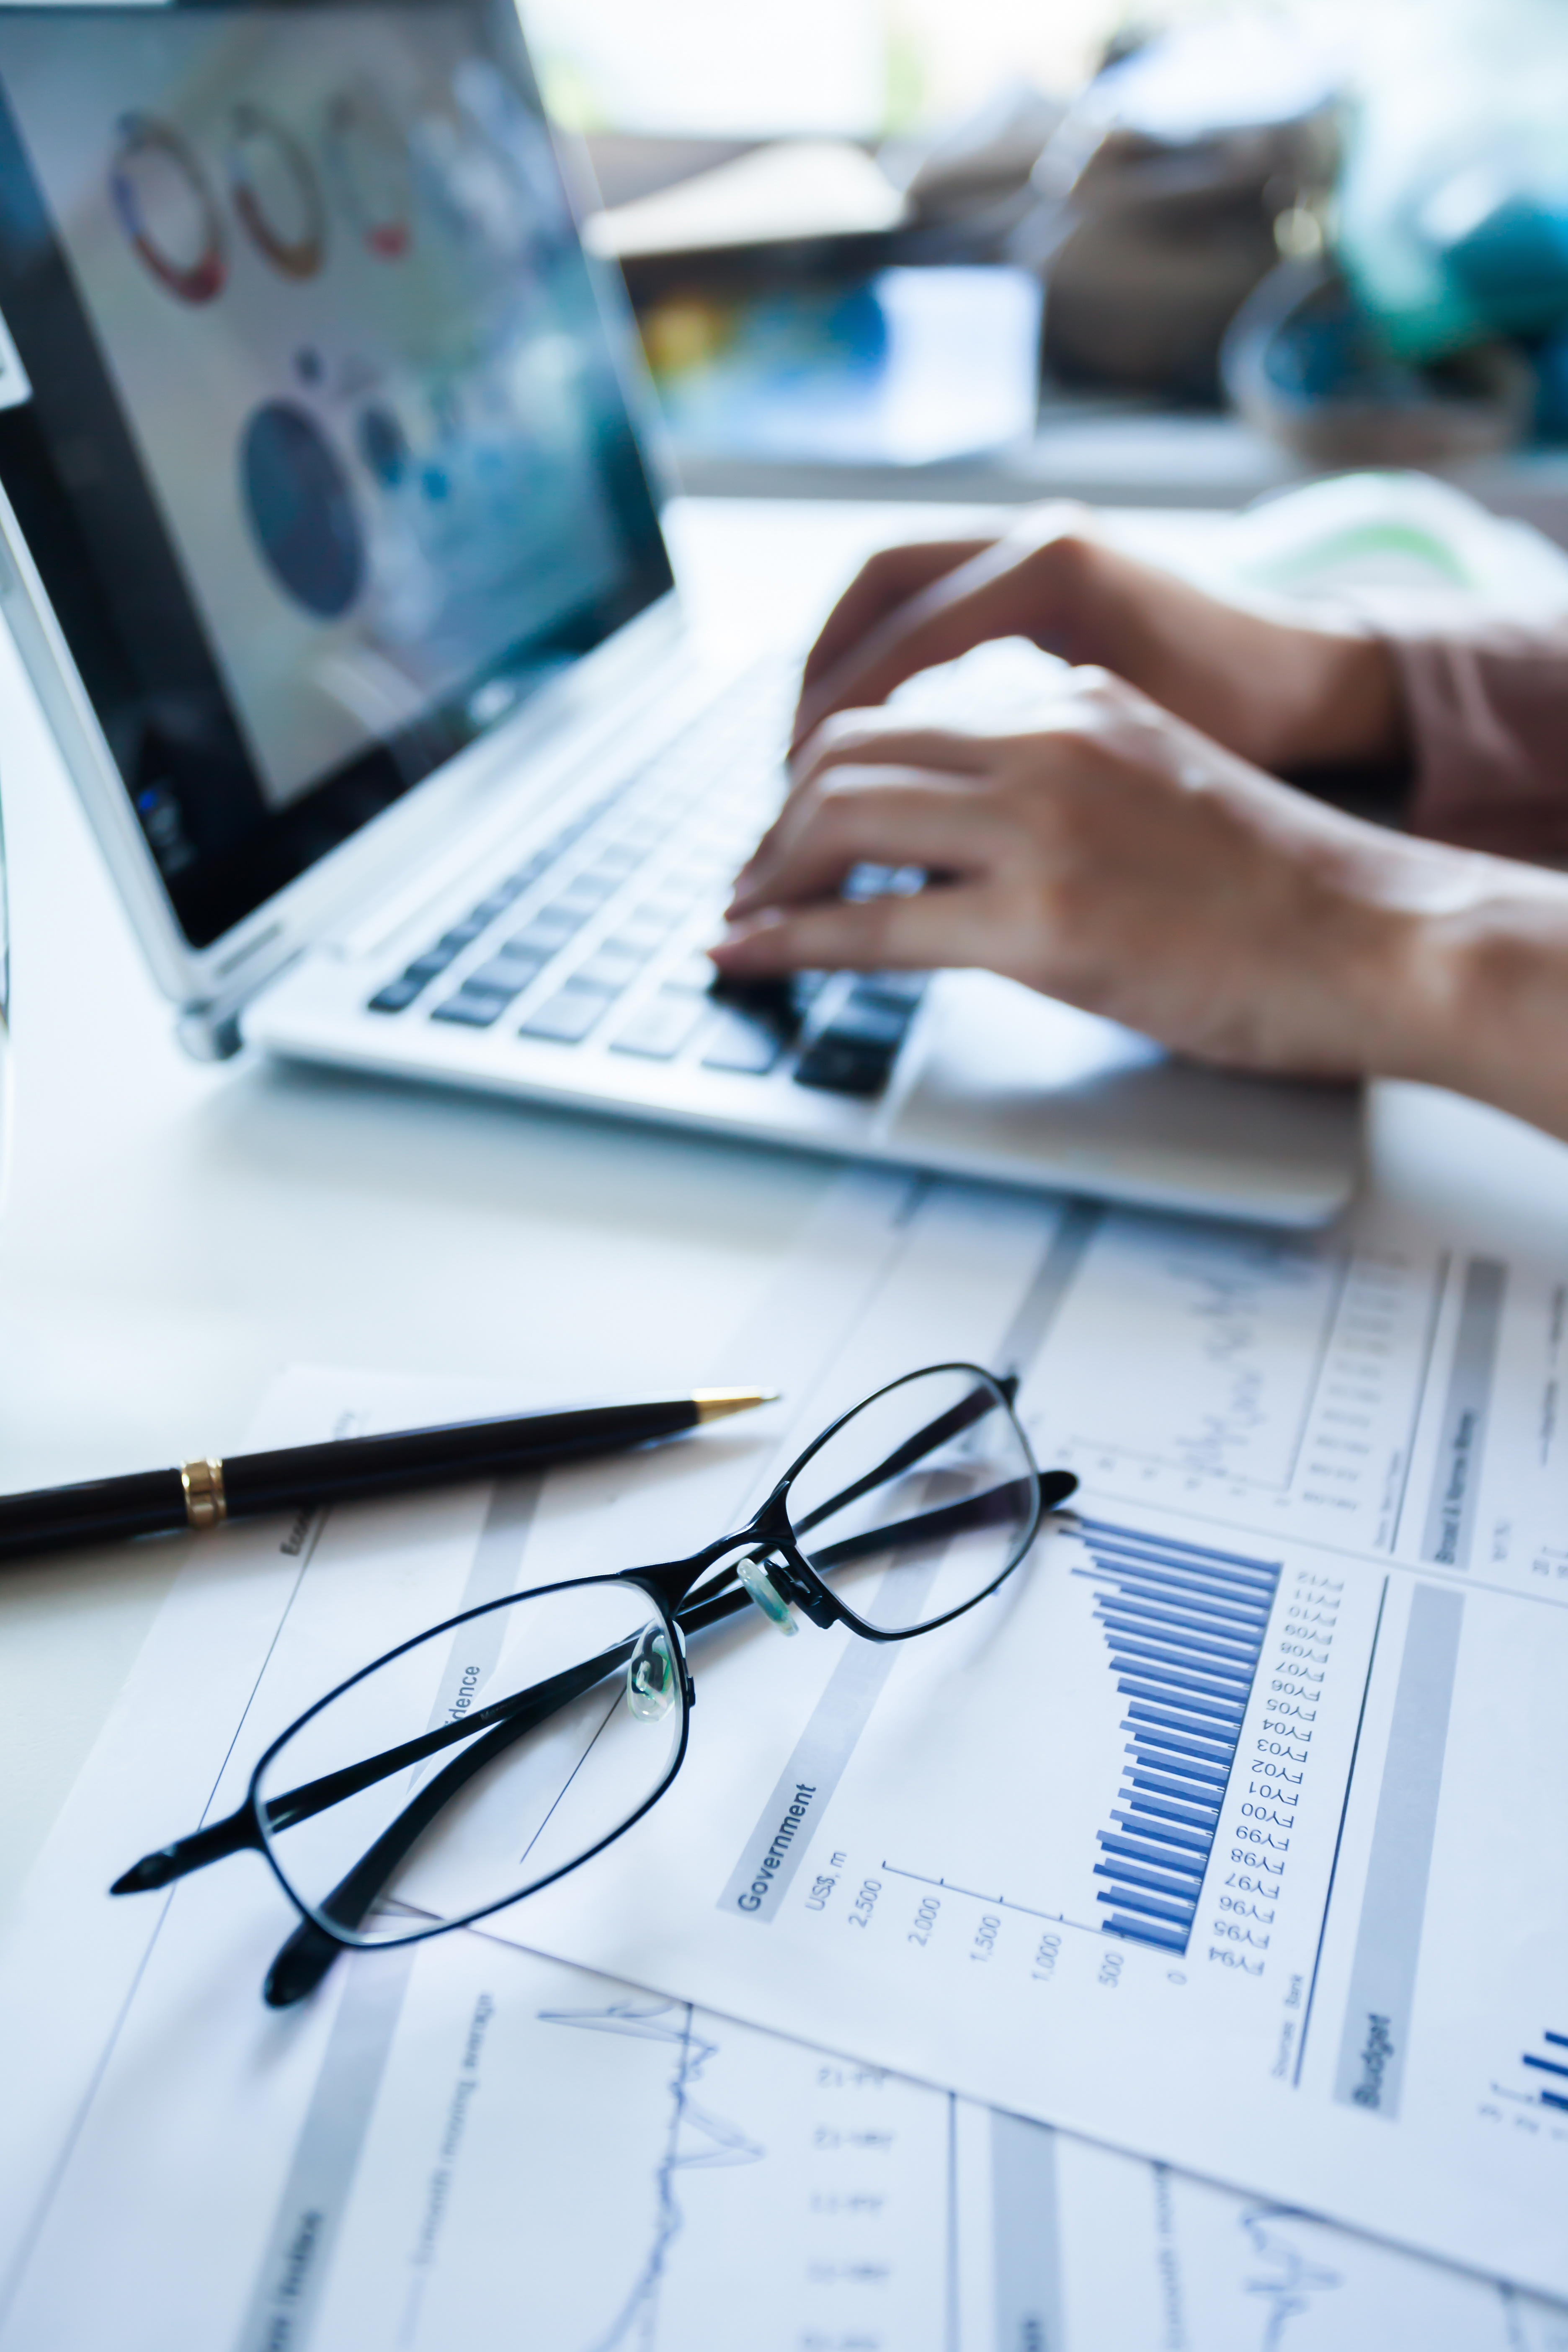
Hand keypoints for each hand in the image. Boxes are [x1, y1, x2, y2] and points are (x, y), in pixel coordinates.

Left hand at [720, 670, 1485, 1077]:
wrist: (1376, 936)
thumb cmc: (1279, 888)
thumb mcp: (1152, 788)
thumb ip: (1056, 784)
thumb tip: (952, 837)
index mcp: (1072, 705)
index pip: (901, 712)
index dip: (815, 770)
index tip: (783, 827)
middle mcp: (1046, 744)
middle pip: (847, 755)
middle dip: (773, 823)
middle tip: (746, 880)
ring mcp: (1042, 831)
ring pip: (841, 820)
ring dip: (769, 875)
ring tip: (744, 919)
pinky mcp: (1044, 925)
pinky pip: (873, 926)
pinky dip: (790, 940)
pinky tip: (747, 956)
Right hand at [790, 509, 1405, 776]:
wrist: (1328, 688)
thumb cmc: (1253, 745)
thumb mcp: (1124, 772)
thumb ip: (1012, 797)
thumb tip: (895, 868)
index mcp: (1056, 574)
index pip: (894, 647)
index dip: (829, 740)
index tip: (791, 813)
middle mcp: (1040, 540)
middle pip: (871, 595)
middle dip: (812, 698)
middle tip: (780, 791)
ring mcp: (1042, 542)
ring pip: (891, 591)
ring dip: (837, 679)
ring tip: (805, 773)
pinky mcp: (1048, 567)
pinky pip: (933, 602)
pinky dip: (887, 666)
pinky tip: (872, 741)